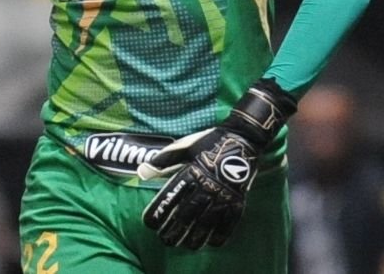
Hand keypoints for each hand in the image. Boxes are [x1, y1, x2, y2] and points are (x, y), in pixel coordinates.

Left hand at [137, 127, 257, 247]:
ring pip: (207, 221)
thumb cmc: (208, 142)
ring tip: (185, 246)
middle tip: (165, 240)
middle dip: (175, 229)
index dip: (159, 211)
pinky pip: (230, 221)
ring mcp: (224, 195)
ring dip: (196, 236)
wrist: (242, 139)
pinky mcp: (238, 199)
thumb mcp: (183, 147)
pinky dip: (221, 234)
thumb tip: (141, 172)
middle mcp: (207, 186)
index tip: (149, 223)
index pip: (171, 196)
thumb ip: (162, 162)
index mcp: (191, 172)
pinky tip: (212, 243)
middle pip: (188, 213)